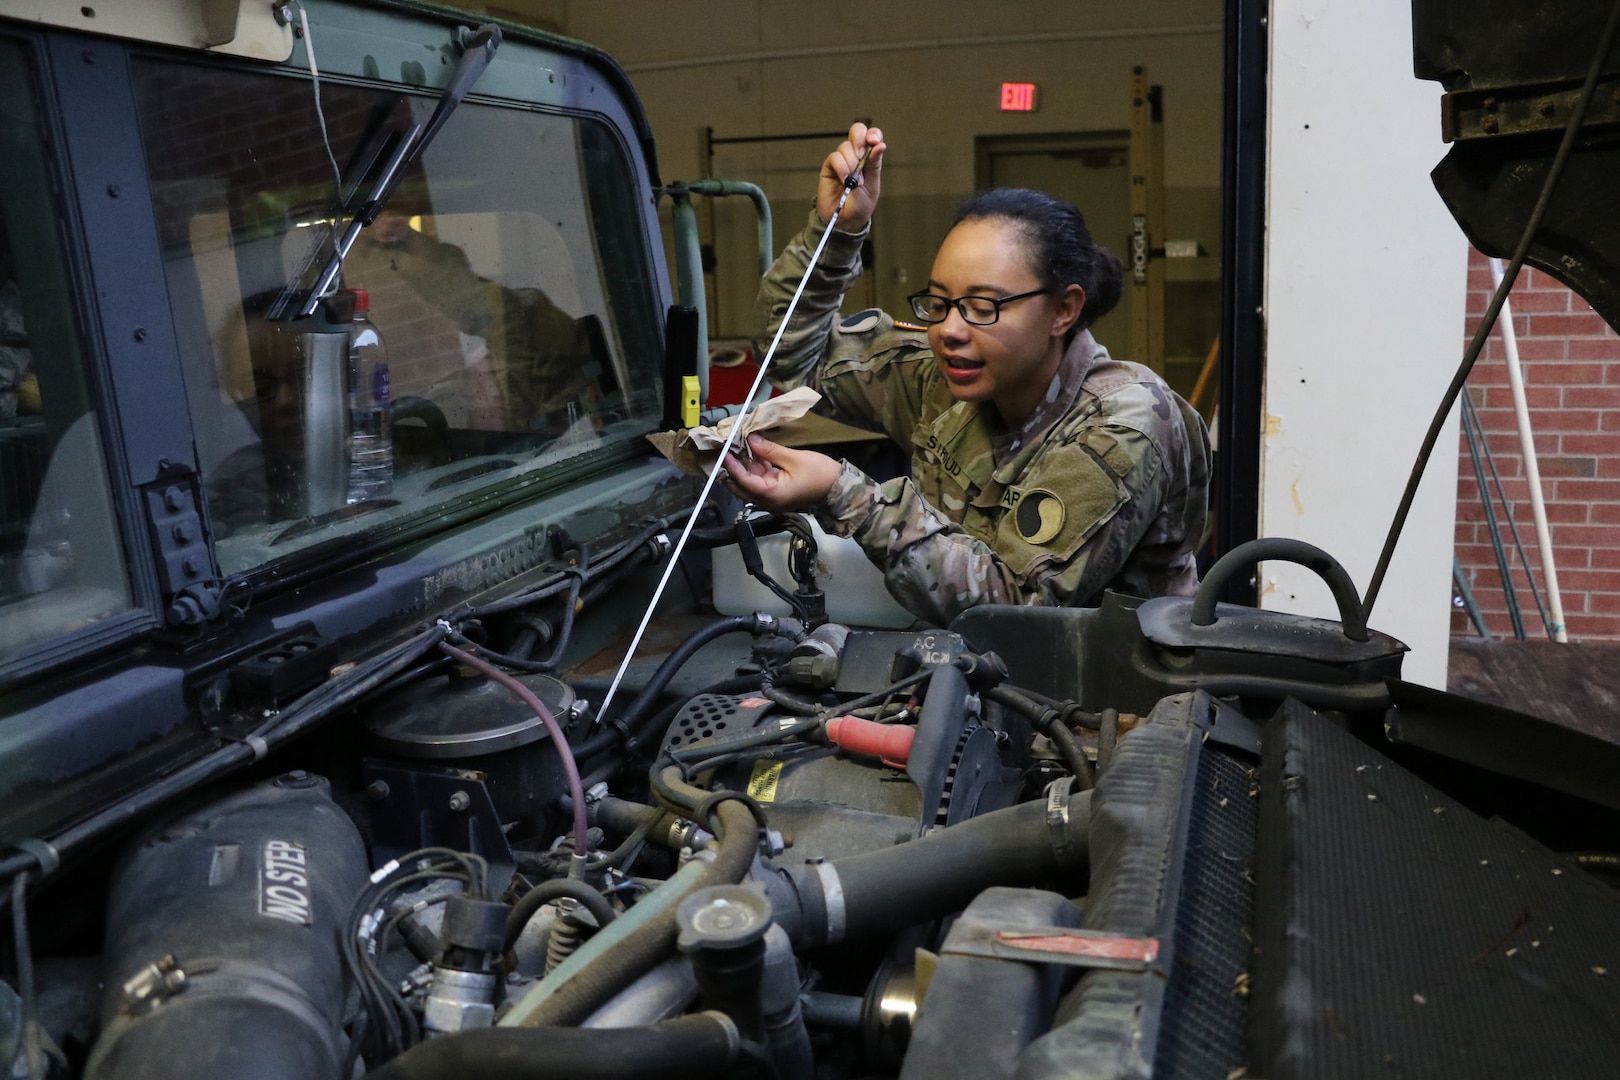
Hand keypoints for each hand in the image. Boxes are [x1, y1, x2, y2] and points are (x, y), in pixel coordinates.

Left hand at [723, 435, 841, 511]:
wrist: (839, 488)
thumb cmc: (820, 474)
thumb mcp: (793, 458)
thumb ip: (769, 449)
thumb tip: (750, 438)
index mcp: (771, 496)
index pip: (743, 481)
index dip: (732, 465)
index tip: (725, 450)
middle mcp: (767, 501)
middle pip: (741, 486)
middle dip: (733, 467)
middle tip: (728, 447)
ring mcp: (772, 498)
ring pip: (750, 482)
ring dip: (745, 465)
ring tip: (740, 444)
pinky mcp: (777, 493)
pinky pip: (761, 480)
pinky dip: (756, 466)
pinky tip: (754, 450)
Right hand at [816, 122, 884, 233]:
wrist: (845, 221)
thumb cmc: (861, 205)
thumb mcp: (873, 185)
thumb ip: (874, 165)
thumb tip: (880, 145)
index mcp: (870, 158)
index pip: (872, 136)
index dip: (873, 134)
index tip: (874, 141)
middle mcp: (855, 155)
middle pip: (857, 131)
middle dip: (860, 141)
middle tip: (861, 157)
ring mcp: (841, 160)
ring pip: (845, 146)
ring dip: (851, 163)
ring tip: (855, 182)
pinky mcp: (829, 167)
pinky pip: (834, 157)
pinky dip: (841, 168)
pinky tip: (845, 181)